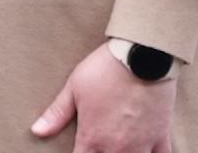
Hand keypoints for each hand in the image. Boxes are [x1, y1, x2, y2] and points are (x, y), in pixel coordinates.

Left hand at [30, 42, 175, 152]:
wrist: (143, 55)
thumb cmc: (106, 68)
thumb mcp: (75, 87)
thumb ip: (57, 113)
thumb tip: (37, 130)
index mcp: (92, 138)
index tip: (79, 152)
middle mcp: (116, 148)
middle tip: (99, 148)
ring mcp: (141, 144)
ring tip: (120, 151)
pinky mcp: (160, 135)